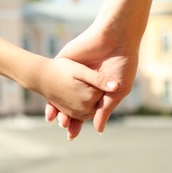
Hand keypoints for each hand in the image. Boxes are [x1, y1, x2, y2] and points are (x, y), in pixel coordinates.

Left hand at [45, 22, 138, 138]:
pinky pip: (55, 80)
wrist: (116, 37)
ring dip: (58, 108)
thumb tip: (98, 129)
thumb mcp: (117, 91)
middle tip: (65, 129)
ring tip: (55, 120)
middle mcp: (84, 83)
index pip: (84, 110)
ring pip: (61, 94)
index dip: (79, 122)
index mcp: (97, 90)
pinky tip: (49, 104)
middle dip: (67, 118)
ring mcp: (73, 73)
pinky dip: (51, 92)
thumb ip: (105, 109)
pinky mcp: (64, 62)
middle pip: (71, 105)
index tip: (72, 135)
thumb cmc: (122, 63)